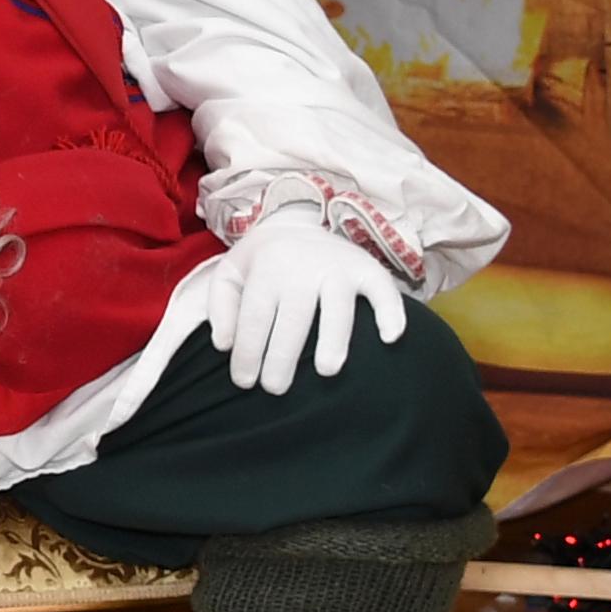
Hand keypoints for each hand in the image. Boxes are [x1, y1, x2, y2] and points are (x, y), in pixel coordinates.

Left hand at [206, 207, 405, 395]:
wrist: (298, 221)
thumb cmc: (261, 262)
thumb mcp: (230, 274)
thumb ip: (220, 307)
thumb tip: (224, 346)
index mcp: (267, 267)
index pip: (255, 318)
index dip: (248, 353)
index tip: (245, 382)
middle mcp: (303, 266)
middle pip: (293, 319)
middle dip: (282, 358)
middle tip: (275, 389)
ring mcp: (338, 267)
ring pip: (337, 307)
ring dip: (334, 340)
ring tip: (326, 371)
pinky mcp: (368, 268)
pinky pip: (383, 290)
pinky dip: (390, 311)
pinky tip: (390, 337)